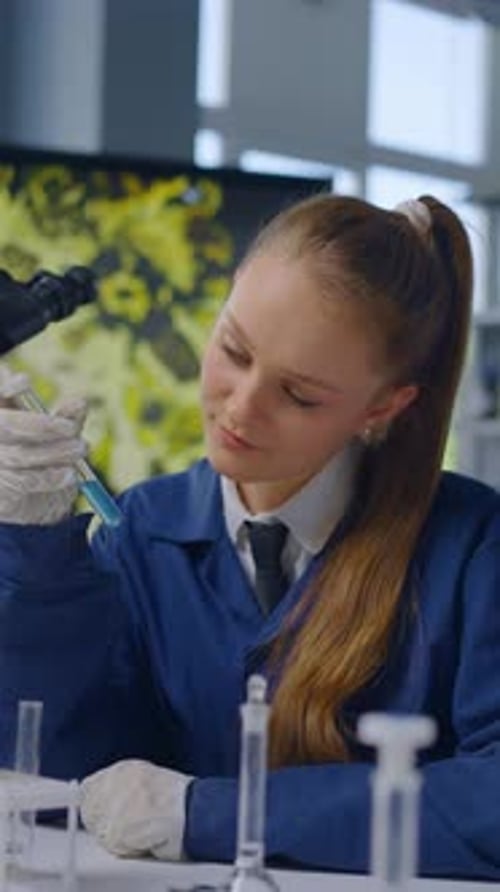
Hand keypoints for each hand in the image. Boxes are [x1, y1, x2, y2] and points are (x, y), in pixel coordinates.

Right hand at [0, 364, 87, 523]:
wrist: (38, 509)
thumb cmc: (47, 463)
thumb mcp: (60, 439)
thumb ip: (67, 420)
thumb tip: (80, 402)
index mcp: (3, 414)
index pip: (0, 394)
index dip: (6, 386)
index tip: (25, 382)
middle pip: (5, 425)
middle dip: (40, 425)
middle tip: (72, 429)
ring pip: (17, 454)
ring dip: (53, 452)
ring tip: (81, 450)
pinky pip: (21, 481)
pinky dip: (49, 477)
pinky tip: (69, 475)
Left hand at [80, 759, 193, 859]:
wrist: (198, 811)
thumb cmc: (179, 801)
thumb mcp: (146, 780)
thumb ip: (119, 788)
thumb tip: (97, 802)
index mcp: (124, 769)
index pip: (87, 789)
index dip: (93, 806)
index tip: (100, 815)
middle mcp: (119, 781)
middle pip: (89, 810)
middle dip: (102, 823)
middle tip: (126, 827)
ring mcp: (118, 803)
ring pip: (100, 830)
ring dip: (117, 837)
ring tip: (141, 830)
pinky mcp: (121, 826)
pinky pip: (114, 845)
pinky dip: (128, 847)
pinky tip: (145, 837)